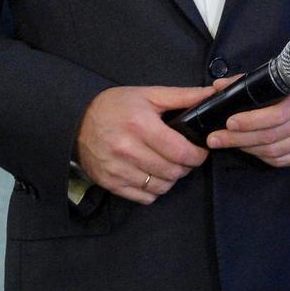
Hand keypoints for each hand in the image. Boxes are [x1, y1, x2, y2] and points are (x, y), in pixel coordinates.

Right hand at [75, 85, 211, 204]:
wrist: (77, 121)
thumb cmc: (116, 106)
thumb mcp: (149, 94)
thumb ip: (183, 96)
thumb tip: (212, 94)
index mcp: (140, 125)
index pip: (180, 151)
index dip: (197, 154)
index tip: (200, 150)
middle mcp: (127, 150)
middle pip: (173, 171)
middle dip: (186, 166)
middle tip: (185, 157)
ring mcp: (117, 169)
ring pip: (160, 187)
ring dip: (171, 178)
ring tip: (169, 165)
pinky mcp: (110, 183)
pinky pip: (143, 197)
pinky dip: (153, 190)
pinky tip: (152, 174)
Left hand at [206, 78, 289, 167]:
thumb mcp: (286, 75)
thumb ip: (252, 80)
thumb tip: (219, 86)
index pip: (276, 115)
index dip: (250, 121)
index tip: (229, 122)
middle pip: (270, 136)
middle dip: (238, 139)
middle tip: (215, 138)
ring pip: (274, 151)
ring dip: (247, 149)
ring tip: (229, 143)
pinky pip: (283, 160)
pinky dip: (262, 157)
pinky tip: (250, 150)